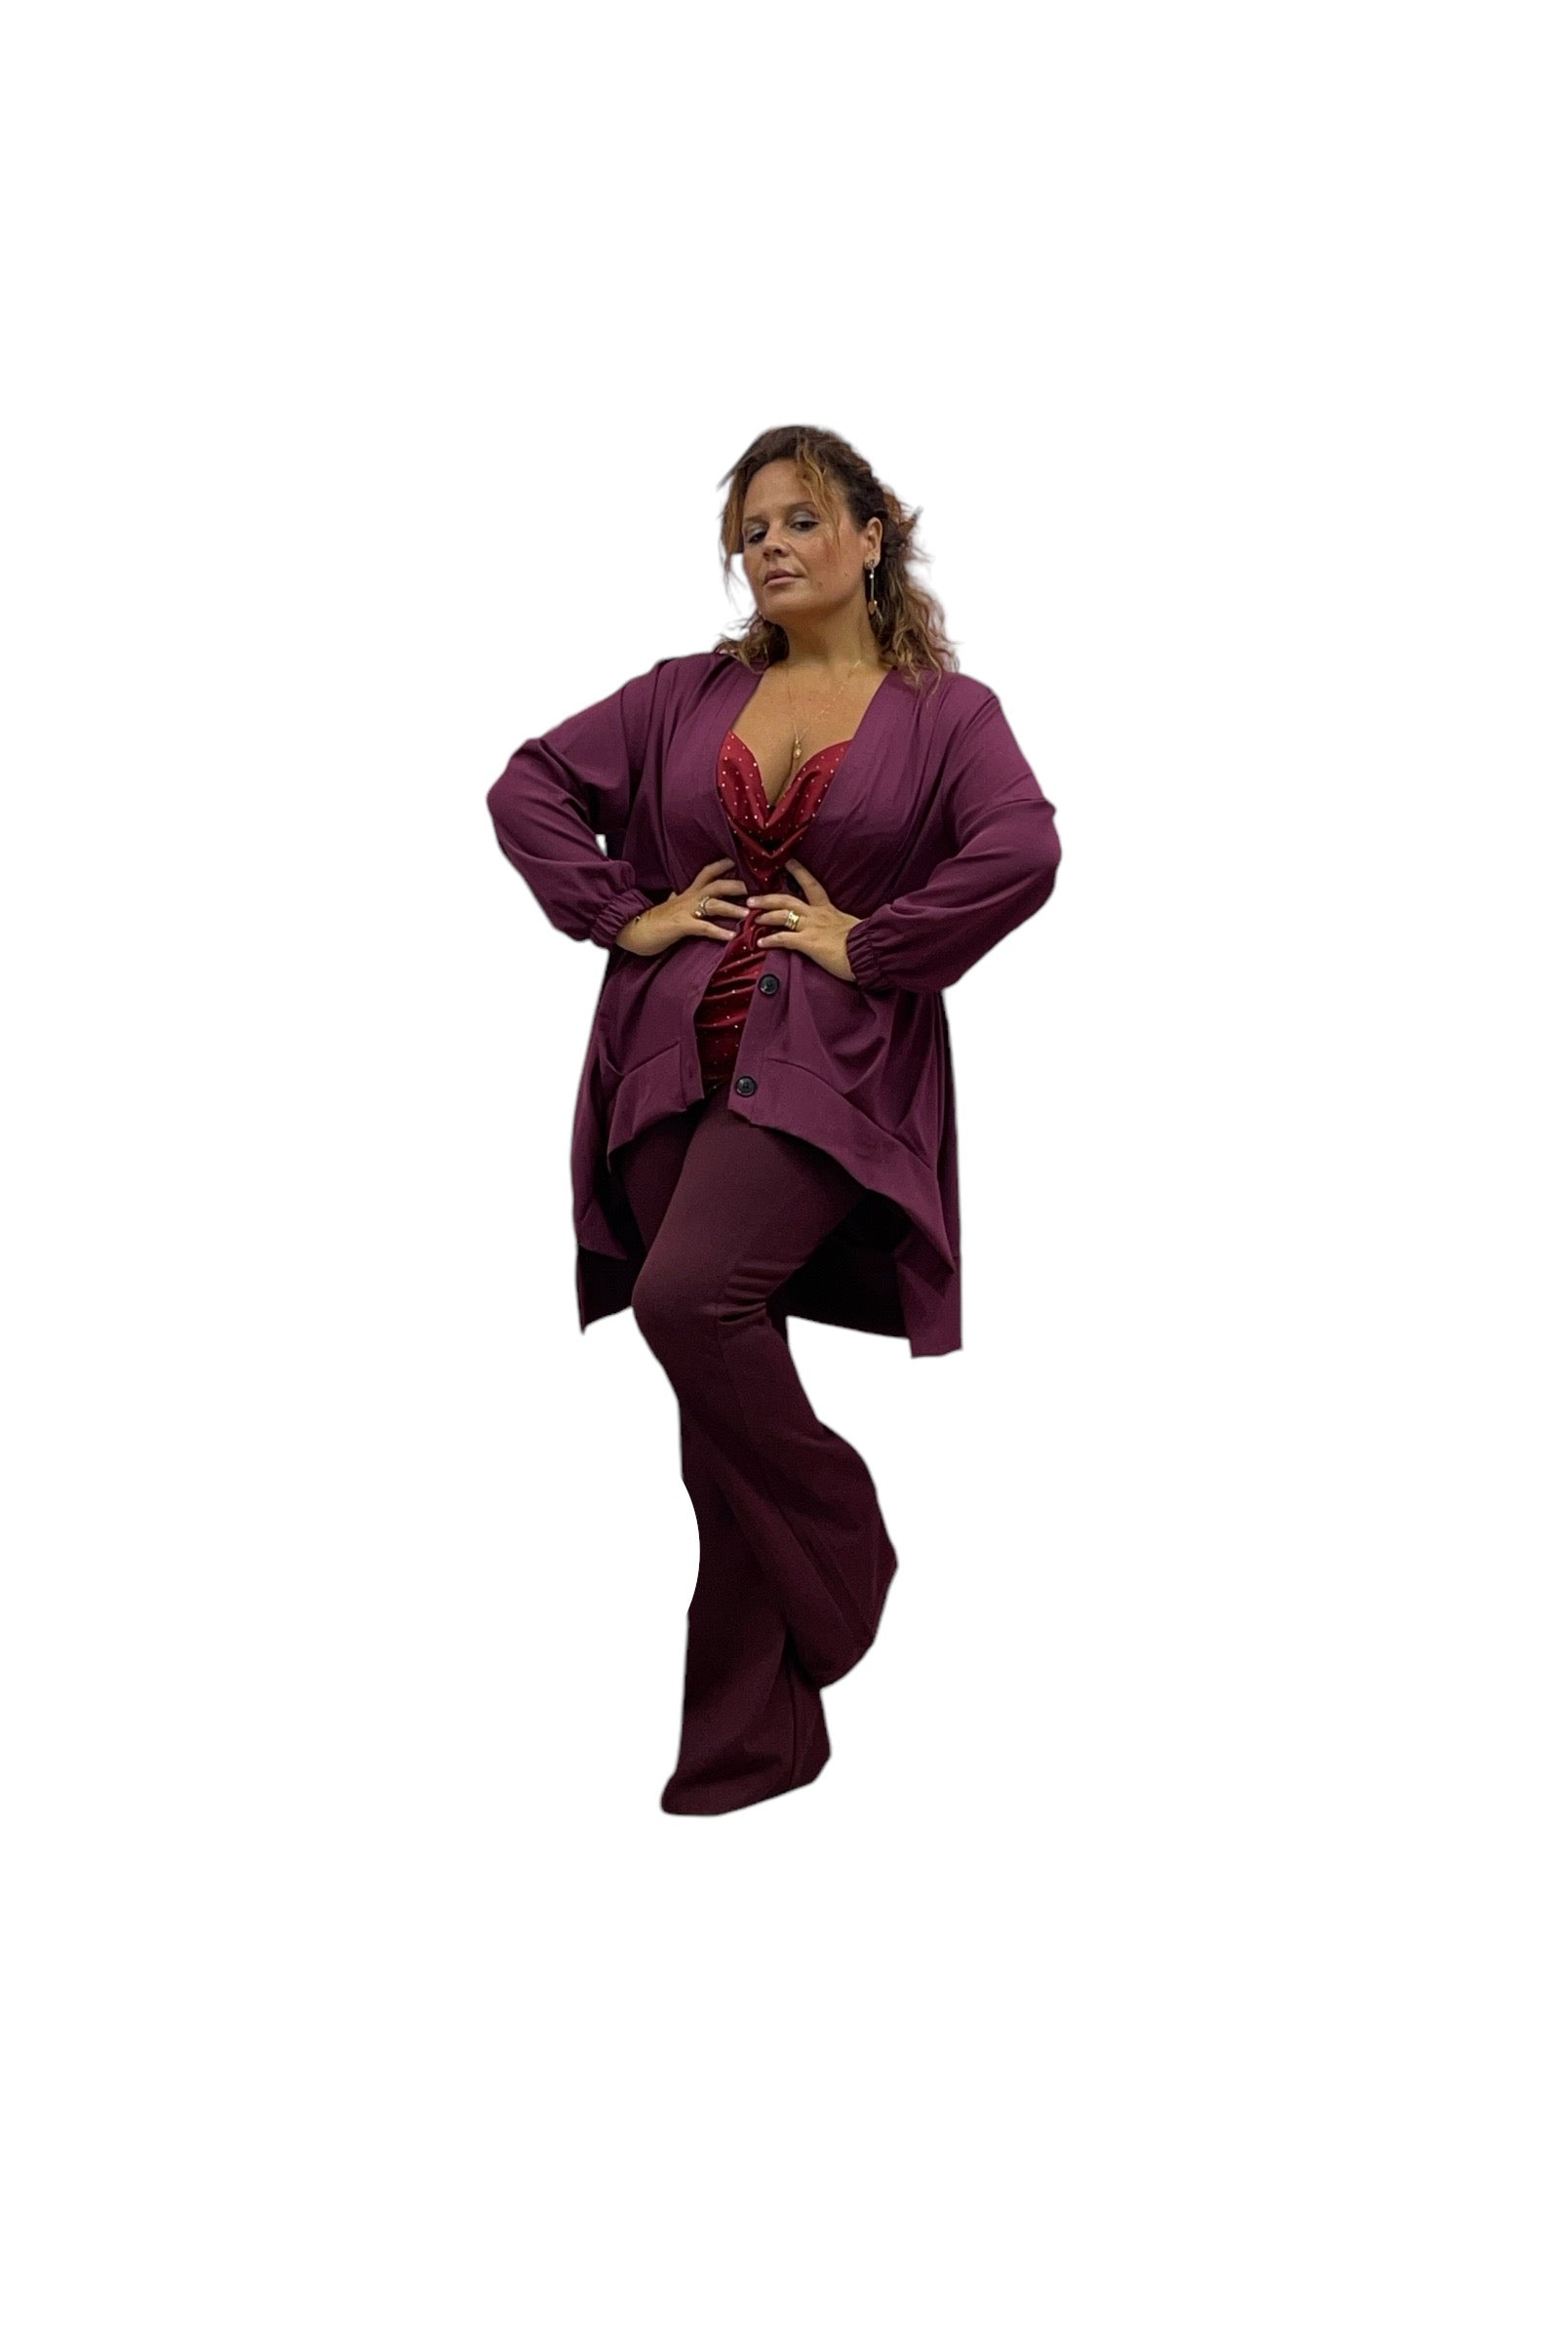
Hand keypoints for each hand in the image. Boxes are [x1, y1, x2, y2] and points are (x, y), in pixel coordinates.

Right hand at [614, 858, 749, 955]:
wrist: (631, 929)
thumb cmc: (650, 920)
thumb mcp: (668, 906)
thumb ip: (676, 900)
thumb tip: (676, 894)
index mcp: (686, 893)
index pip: (706, 873)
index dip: (722, 866)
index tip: (737, 862)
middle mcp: (688, 898)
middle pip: (716, 885)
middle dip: (736, 886)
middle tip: (753, 890)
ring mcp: (684, 911)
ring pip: (713, 905)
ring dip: (732, 909)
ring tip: (747, 914)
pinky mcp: (680, 926)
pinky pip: (704, 927)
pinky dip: (718, 931)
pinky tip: (730, 936)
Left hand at [746, 860, 862, 983]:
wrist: (867, 953)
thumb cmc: (862, 942)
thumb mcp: (851, 925)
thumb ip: (840, 923)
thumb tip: (840, 927)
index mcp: (828, 909)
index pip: (811, 885)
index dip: (798, 872)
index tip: (787, 862)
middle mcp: (817, 914)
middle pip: (787, 899)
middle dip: (768, 898)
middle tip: (751, 899)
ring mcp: (811, 927)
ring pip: (782, 915)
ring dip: (765, 915)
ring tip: (753, 918)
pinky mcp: (808, 942)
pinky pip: (784, 938)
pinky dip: (770, 940)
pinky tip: (761, 943)